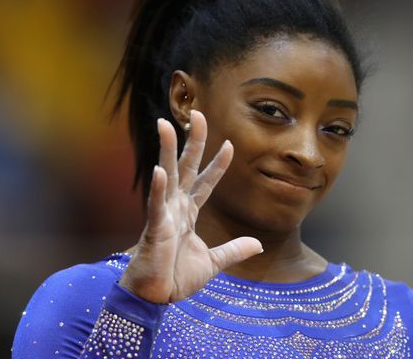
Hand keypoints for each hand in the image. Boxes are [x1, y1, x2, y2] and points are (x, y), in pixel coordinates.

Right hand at [119, 110, 262, 303]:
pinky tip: (160, 170)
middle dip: (193, 141)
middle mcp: (176, 208)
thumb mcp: (213, 263)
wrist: (154, 297)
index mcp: (189, 214)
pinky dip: (159, 188)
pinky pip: (157, 205)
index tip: (230, 144)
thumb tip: (257, 245)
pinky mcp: (155, 228)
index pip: (206, 183)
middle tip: (198, 114)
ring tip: (165, 125)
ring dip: (167, 150)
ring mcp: (165, 215)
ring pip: (167, 175)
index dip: (218, 164)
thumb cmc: (176, 278)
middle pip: (187, 167)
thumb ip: (233, 250)